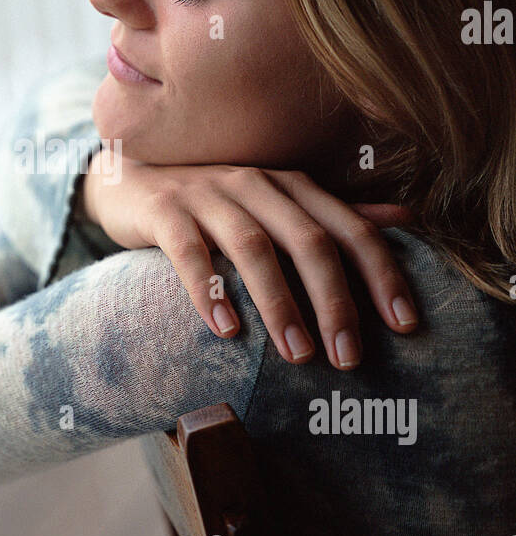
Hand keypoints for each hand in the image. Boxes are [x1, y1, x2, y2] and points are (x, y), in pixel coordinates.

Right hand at [79, 153, 418, 370]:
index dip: (382, 274)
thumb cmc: (213, 203)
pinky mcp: (164, 210)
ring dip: (279, 302)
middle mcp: (257, 184)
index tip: (406, 324)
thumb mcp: (276, 204)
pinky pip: (188, 250)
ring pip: (253, 246)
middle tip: (348, 358)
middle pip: (308, 240)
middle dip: (334, 301)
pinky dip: (208, 289)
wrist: (130, 177)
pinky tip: (226, 330)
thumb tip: (406, 219)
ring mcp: (208, 194)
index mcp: (292, 186)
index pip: (350, 229)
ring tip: (297, 353)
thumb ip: (334, 216)